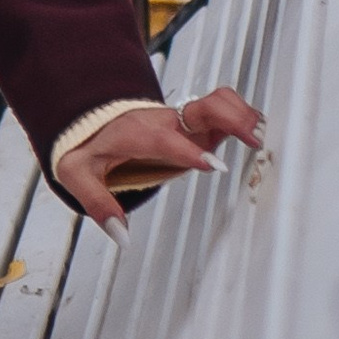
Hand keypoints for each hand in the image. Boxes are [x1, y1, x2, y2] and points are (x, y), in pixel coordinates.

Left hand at [58, 87, 263, 234]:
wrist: (90, 120)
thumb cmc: (87, 147)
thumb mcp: (78, 175)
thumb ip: (99, 205)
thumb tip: (122, 236)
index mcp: (138, 134)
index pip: (167, 140)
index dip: (191, 152)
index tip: (216, 167)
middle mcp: (165, 122)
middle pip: (202, 108)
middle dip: (230, 118)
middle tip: (253, 140)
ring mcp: (181, 120)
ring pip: (216, 102)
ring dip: (240, 114)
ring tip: (260, 136)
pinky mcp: (192, 122)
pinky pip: (220, 107)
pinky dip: (240, 114)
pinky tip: (255, 131)